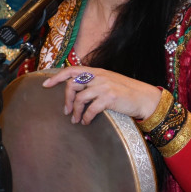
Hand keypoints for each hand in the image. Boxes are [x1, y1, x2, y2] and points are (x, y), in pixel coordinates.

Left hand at [41, 67, 160, 125]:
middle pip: (72, 85)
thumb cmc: (126, 92)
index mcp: (97, 71)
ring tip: (76, 120)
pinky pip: (91, 109)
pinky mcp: (109, 98)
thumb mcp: (108, 81)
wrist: (145, 98)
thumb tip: (76, 91)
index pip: (71, 70)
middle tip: (66, 111)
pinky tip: (86, 121)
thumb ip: (94, 82)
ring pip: (80, 99)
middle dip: (66, 100)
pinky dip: (86, 117)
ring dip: (75, 112)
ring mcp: (104, 86)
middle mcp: (99, 76)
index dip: (56, 77)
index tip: (45, 85)